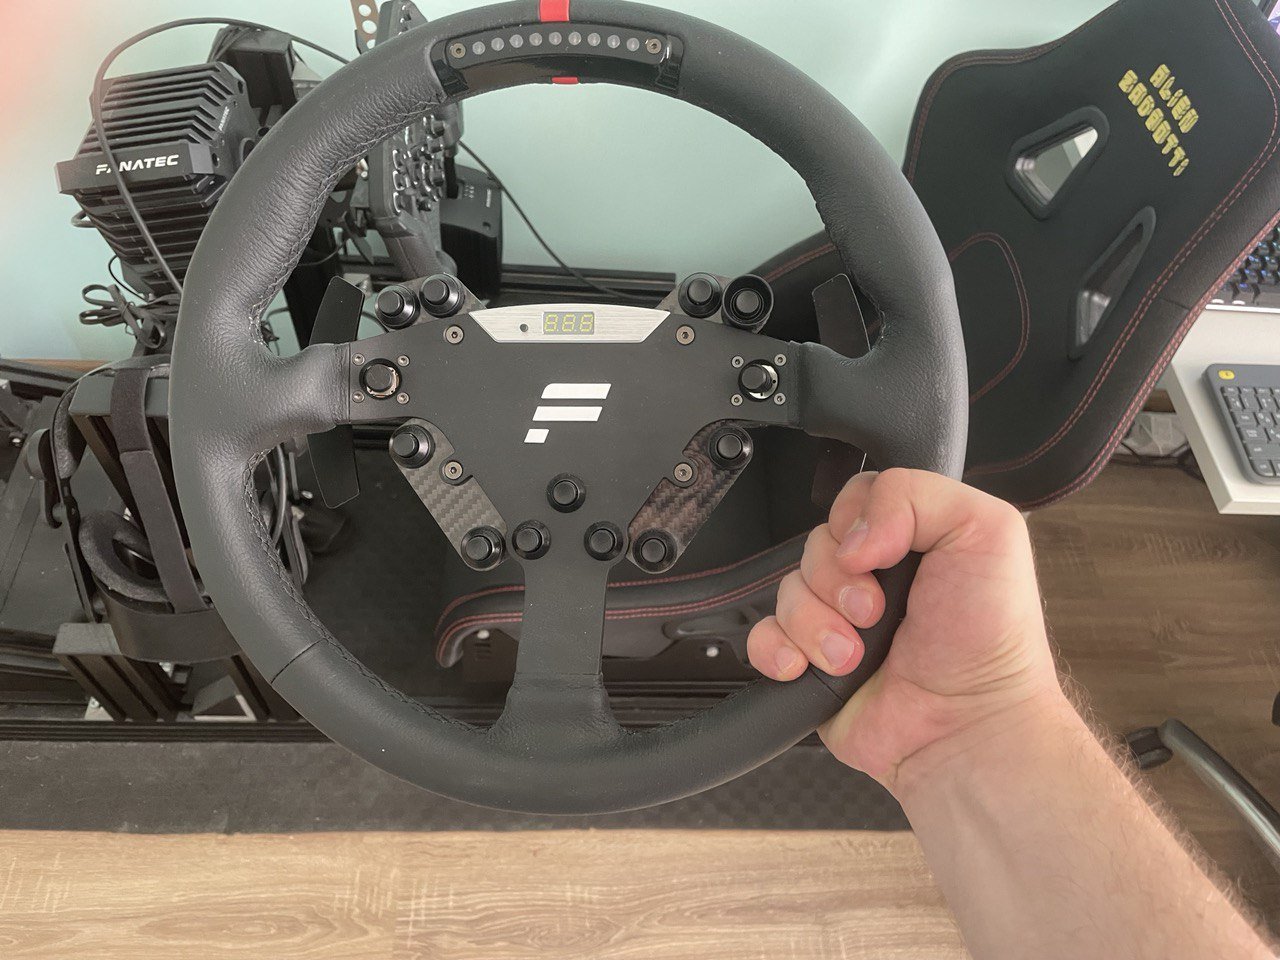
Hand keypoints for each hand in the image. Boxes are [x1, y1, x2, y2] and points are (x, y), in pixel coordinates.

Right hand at [746, 469, 1064, 793]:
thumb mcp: (985, 532)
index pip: (852, 500)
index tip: (879, 555)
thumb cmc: (990, 641)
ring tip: (853, 656)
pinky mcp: (809, 665)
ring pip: (785, 593)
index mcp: (909, 540)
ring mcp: (836, 622)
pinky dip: (778, 651)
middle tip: (874, 614)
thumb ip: (916, 494)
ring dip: (815, 625)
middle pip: (813, 546)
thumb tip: (851, 535)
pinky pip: (762, 640)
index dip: (854, 522)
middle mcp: (871, 578)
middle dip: (837, 582)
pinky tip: (808, 667)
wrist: (966, 728)